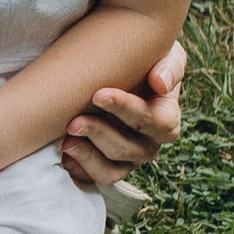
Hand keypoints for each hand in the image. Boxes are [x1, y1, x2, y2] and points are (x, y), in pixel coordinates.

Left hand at [60, 39, 185, 193]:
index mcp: (166, 118)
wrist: (119, 71)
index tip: (98, 94)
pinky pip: (94, 179)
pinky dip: (79, 168)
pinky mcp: (106, 168)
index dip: (126, 109)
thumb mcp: (164, 54)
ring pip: (111, 170)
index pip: (154, 121)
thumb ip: (169, 65)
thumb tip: (160, 82)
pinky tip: (63, 153)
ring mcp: (127, 160)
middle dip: (100, 134)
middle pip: (129, 150)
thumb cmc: (143, 62)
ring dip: (88, 155)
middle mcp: (148, 144)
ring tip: (66, 140)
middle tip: (73, 121)